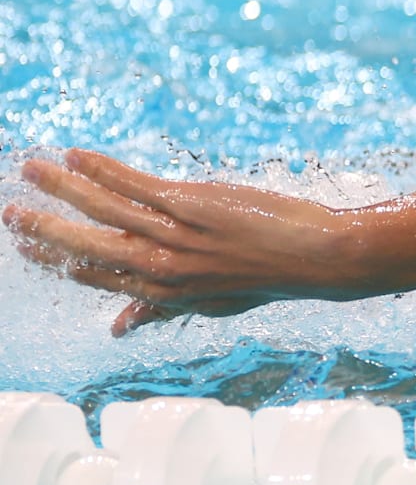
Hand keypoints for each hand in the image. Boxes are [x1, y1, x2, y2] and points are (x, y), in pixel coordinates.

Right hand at [5, 149, 353, 336]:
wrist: (317, 258)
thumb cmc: (267, 277)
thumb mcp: (211, 303)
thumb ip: (162, 309)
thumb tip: (120, 329)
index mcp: (163, 292)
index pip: (95, 276)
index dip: (58, 261)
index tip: (29, 249)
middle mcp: (161, 267)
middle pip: (87, 246)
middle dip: (45, 229)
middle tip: (10, 212)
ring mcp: (175, 235)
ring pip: (104, 209)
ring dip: (63, 187)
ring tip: (32, 169)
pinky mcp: (193, 204)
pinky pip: (136, 184)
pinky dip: (103, 169)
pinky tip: (77, 156)